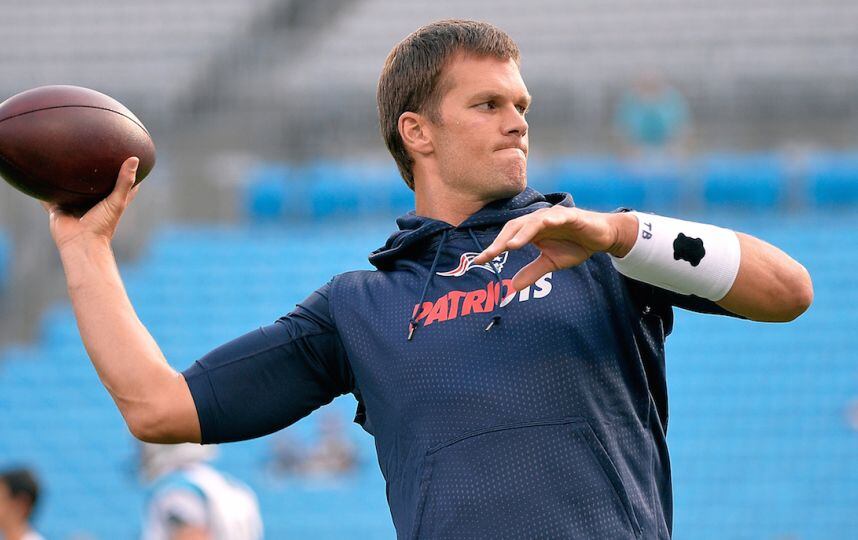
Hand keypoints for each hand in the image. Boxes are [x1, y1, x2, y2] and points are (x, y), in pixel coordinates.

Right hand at [43, 157, 140, 250]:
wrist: (80, 242)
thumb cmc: (102, 225)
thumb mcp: (117, 201)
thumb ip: (124, 181)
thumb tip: (134, 159)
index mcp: (107, 202)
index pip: (120, 185)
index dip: (124, 173)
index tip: (126, 158)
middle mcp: (91, 203)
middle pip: (92, 185)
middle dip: (91, 173)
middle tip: (90, 153)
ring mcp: (73, 206)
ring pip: (69, 190)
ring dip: (67, 180)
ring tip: (62, 160)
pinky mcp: (58, 209)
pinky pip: (47, 198)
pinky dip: (43, 190)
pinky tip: (38, 177)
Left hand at [473, 206, 638, 290]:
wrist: (601, 237)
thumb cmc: (574, 245)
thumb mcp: (551, 262)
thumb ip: (532, 272)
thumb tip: (514, 287)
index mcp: (531, 230)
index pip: (508, 237)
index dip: (494, 248)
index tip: (479, 261)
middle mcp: (538, 220)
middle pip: (515, 227)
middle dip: (501, 241)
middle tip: (489, 255)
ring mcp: (554, 216)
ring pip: (533, 221)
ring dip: (522, 233)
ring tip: (511, 246)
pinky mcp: (571, 215)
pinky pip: (558, 217)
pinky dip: (550, 220)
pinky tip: (544, 225)